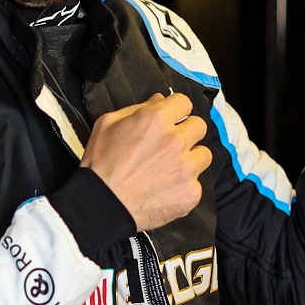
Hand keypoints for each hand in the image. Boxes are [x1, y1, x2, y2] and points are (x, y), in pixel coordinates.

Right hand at [81, 92, 212, 231]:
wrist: (102, 204)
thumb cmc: (100, 163)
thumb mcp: (107, 125)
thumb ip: (136, 108)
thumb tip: (159, 100)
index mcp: (156, 120)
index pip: (184, 102)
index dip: (175, 110)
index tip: (170, 119)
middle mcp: (176, 141)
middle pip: (199, 126)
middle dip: (186, 132)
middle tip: (169, 145)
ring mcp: (187, 168)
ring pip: (204, 154)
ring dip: (190, 158)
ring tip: (169, 169)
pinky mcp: (191, 192)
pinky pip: (196, 183)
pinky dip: (183, 186)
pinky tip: (165, 189)